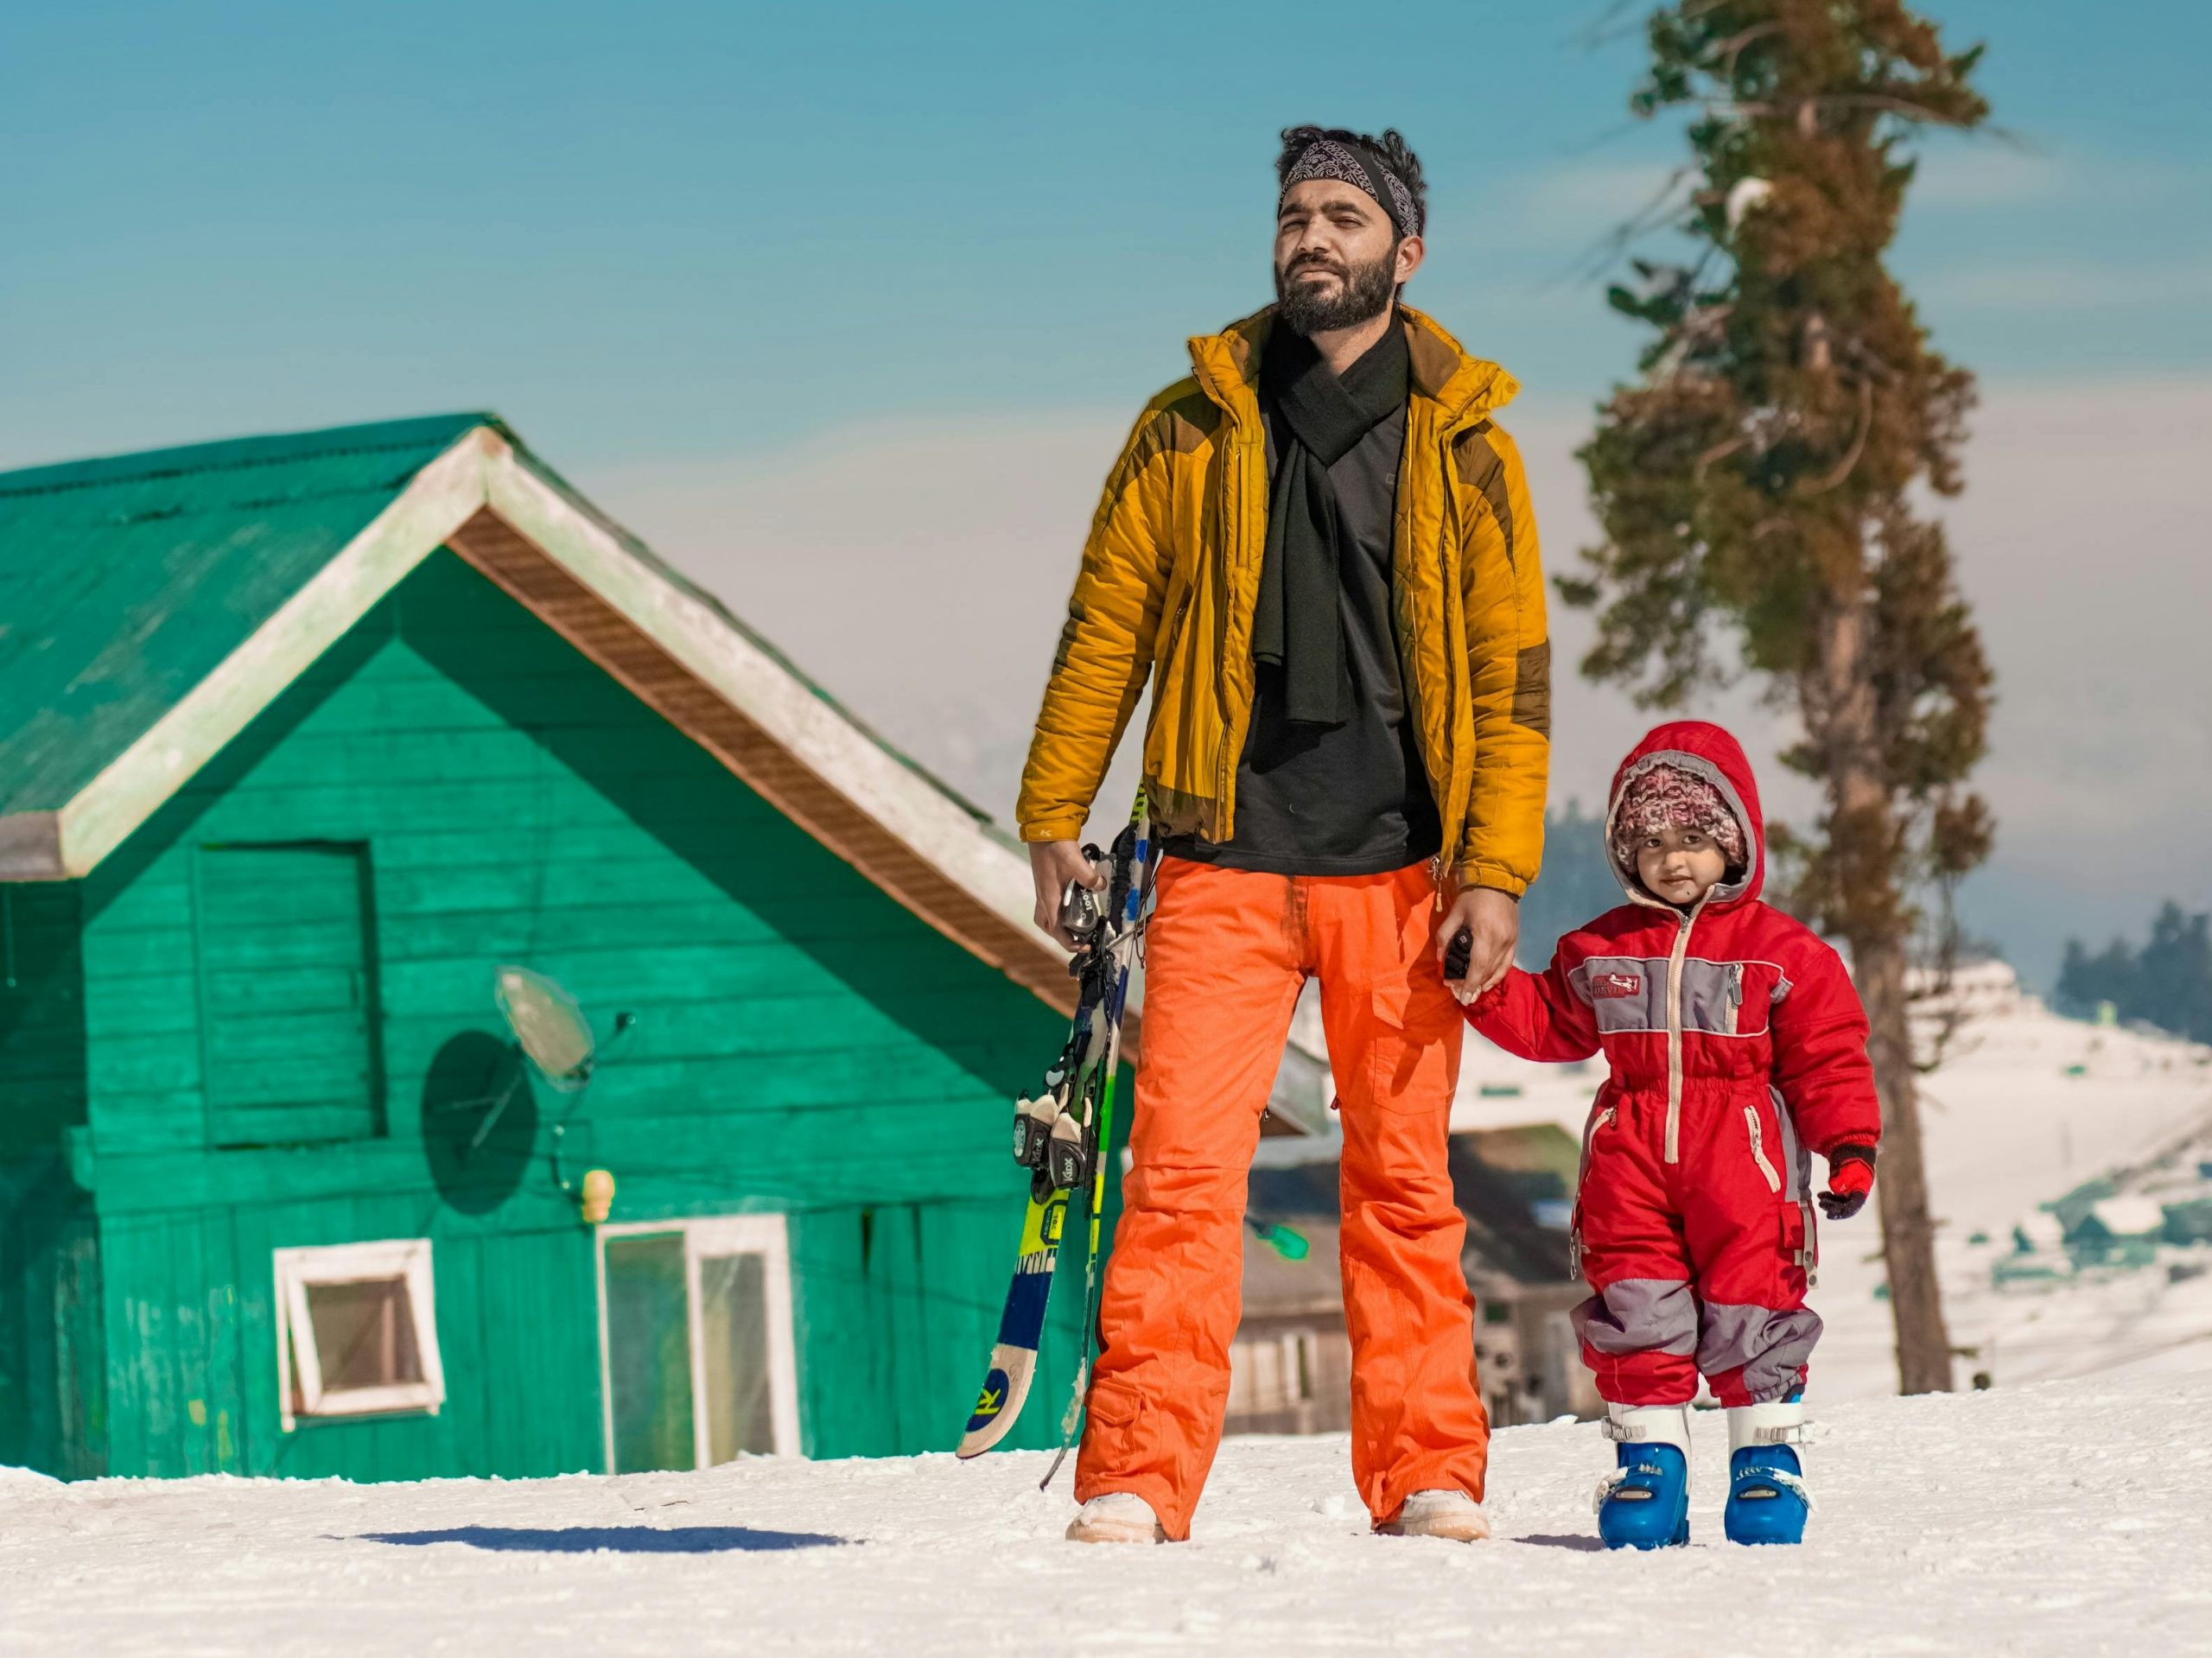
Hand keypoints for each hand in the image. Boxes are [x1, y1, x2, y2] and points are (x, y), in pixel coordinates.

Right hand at [1029, 839, 1105, 950]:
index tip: (1084, 946)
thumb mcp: (1076, 862)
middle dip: (1061, 936)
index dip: (1069, 942)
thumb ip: (1089, 877)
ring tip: (1077, 924)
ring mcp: (1043, 891)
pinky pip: (1050, 905)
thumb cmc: (1057, 848)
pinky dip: (1060, 911)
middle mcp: (1044, 898)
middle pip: (1048, 926)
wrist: (1044, 830)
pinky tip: (1074, 903)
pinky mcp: (1046, 884)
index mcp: (1050, 898)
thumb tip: (1101, 886)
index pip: (1056, 929)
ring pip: (1046, 916)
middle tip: (1079, 937)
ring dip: (1059, 925)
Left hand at [1437, 885, 1518, 1002]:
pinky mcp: (1515, 940)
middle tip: (1462, 997)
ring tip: (1473, 993)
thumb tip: (1440, 958)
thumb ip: (1444, 936)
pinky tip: (1488, 983)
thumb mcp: (1454, 914)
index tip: (1463, 997)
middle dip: (1475, 987)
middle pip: (1488, 971)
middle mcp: (1500, 940)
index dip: (1470, 984)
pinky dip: (1498, 975)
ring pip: (1498, 970)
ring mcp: (1511, 941)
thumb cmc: (1472, 896)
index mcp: (1484, 933)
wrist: (1498, 880)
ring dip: (1485, 984)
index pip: (1478, 966)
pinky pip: (1508, 964)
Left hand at [1819, 1145, 1875, 1219]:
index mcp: (1862, 1188)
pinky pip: (1837, 1196)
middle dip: (1834, 1208)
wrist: (1852, 1147)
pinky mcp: (1843, 1186)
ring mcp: (1850, 1189)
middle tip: (1823, 1205)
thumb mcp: (1849, 1167)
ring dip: (1831, 1203)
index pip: (1855, 1204)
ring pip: (1841, 1202)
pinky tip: (1822, 1195)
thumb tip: (1836, 1189)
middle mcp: (1857, 1191)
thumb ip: (1843, 1179)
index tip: (1832, 1213)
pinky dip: (1830, 1197)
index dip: (1844, 1211)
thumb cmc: (1854, 1157)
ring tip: (1821, 1201)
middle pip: (1847, 1205)